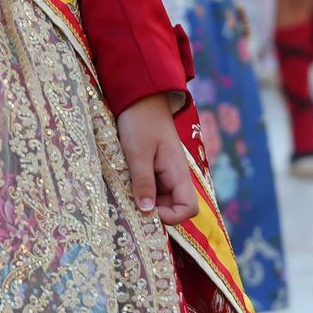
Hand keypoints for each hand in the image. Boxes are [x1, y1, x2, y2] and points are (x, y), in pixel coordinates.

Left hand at [114, 96, 198, 225]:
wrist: (140, 95)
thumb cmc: (141, 122)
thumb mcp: (138, 153)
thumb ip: (143, 182)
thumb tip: (147, 212)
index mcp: (178, 173)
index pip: (189, 209)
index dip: (171, 217)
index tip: (146, 210)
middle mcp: (175, 175)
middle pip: (172, 206)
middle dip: (153, 210)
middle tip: (128, 203)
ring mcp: (165, 171)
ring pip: (159, 197)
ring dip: (143, 199)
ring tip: (124, 192)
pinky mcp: (154, 166)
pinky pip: (150, 185)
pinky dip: (139, 188)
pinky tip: (124, 182)